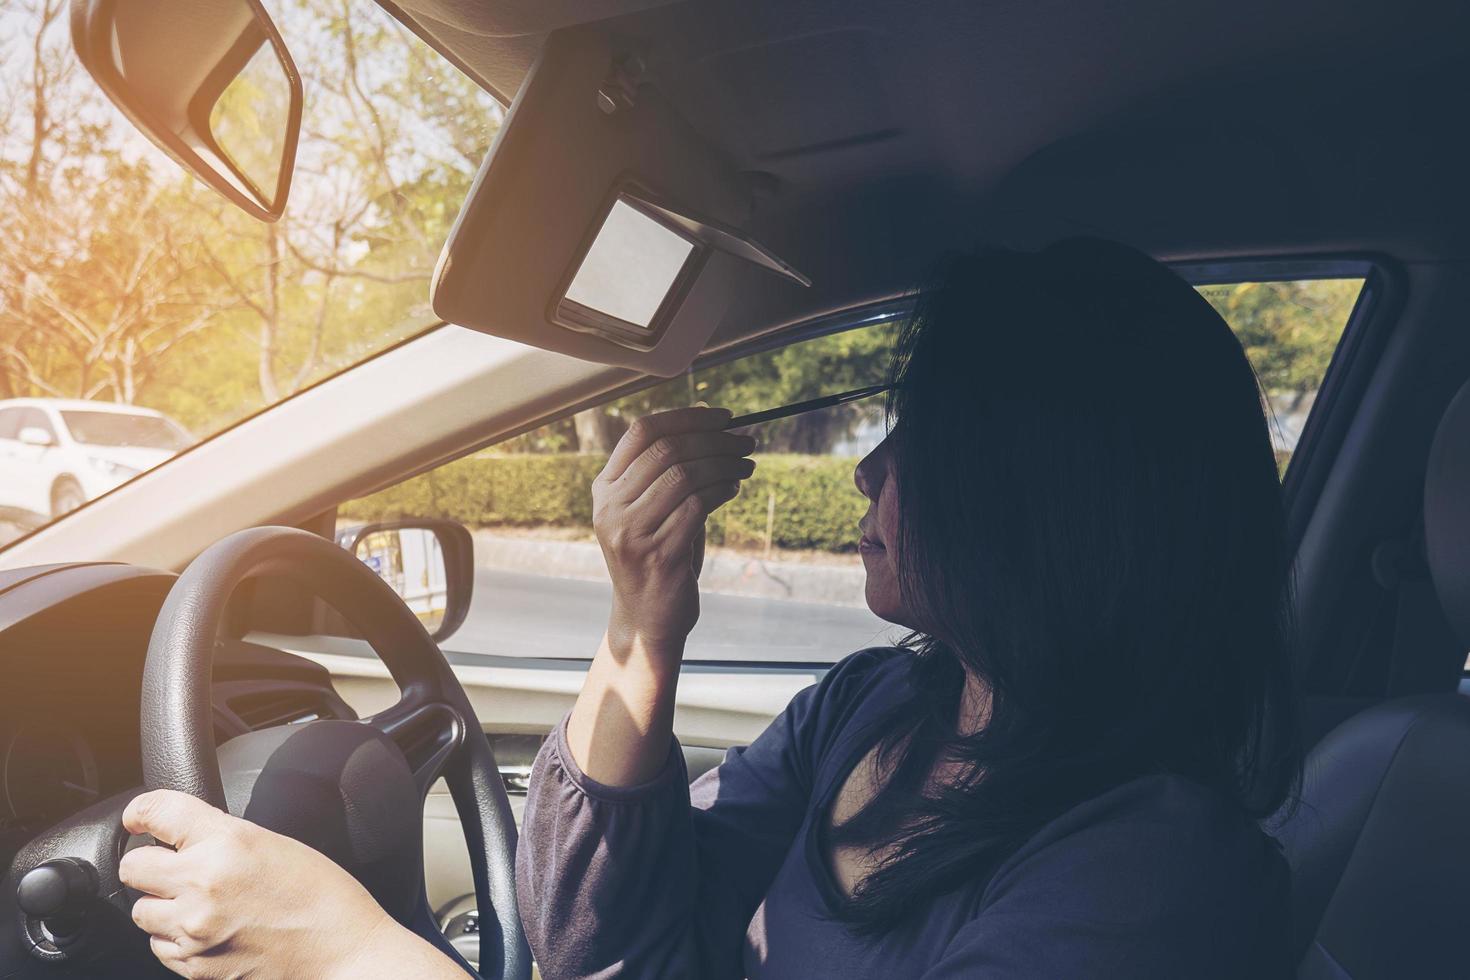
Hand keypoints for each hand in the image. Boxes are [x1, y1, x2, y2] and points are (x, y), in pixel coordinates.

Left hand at [120, 790, 453, 979]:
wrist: (342, 949)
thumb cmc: (321, 894)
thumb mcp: (274, 843)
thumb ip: (222, 836)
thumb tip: (179, 837)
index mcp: (227, 842)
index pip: (156, 813)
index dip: (141, 813)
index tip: (139, 819)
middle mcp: (203, 884)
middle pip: (133, 867)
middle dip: (150, 863)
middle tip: (175, 865)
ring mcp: (195, 929)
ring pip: (141, 910)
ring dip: (162, 904)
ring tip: (200, 902)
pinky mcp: (194, 965)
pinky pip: (158, 945)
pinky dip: (174, 937)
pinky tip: (209, 929)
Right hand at [592, 406, 755, 652]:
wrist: (647, 618)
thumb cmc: (657, 554)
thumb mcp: (650, 508)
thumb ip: (668, 470)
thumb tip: (713, 421)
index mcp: (605, 488)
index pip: (642, 431)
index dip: (687, 417)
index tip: (724, 417)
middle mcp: (611, 508)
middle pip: (667, 450)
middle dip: (715, 439)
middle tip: (746, 441)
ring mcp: (631, 532)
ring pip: (685, 475)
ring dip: (725, 464)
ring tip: (746, 465)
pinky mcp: (659, 555)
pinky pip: (698, 505)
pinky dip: (723, 489)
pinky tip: (734, 488)